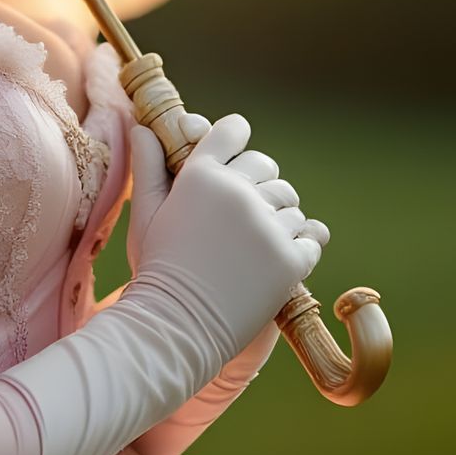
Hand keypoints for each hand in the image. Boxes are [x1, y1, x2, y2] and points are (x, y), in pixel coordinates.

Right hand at [121, 112, 329, 367]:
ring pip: (291, 201)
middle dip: (259, 181)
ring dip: (280, 216)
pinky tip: (281, 255)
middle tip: (245, 209)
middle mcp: (237, 193)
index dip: (235, 137)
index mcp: (200, 175)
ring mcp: (267, 226)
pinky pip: (312, 236)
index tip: (236, 153)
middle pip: (267, 165)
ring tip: (258, 241)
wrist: (179, 327)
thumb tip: (143, 127)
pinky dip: (302, 244)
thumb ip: (149, 166)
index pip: (232, 130)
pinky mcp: (291, 260)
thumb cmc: (159, 268)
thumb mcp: (145, 214)